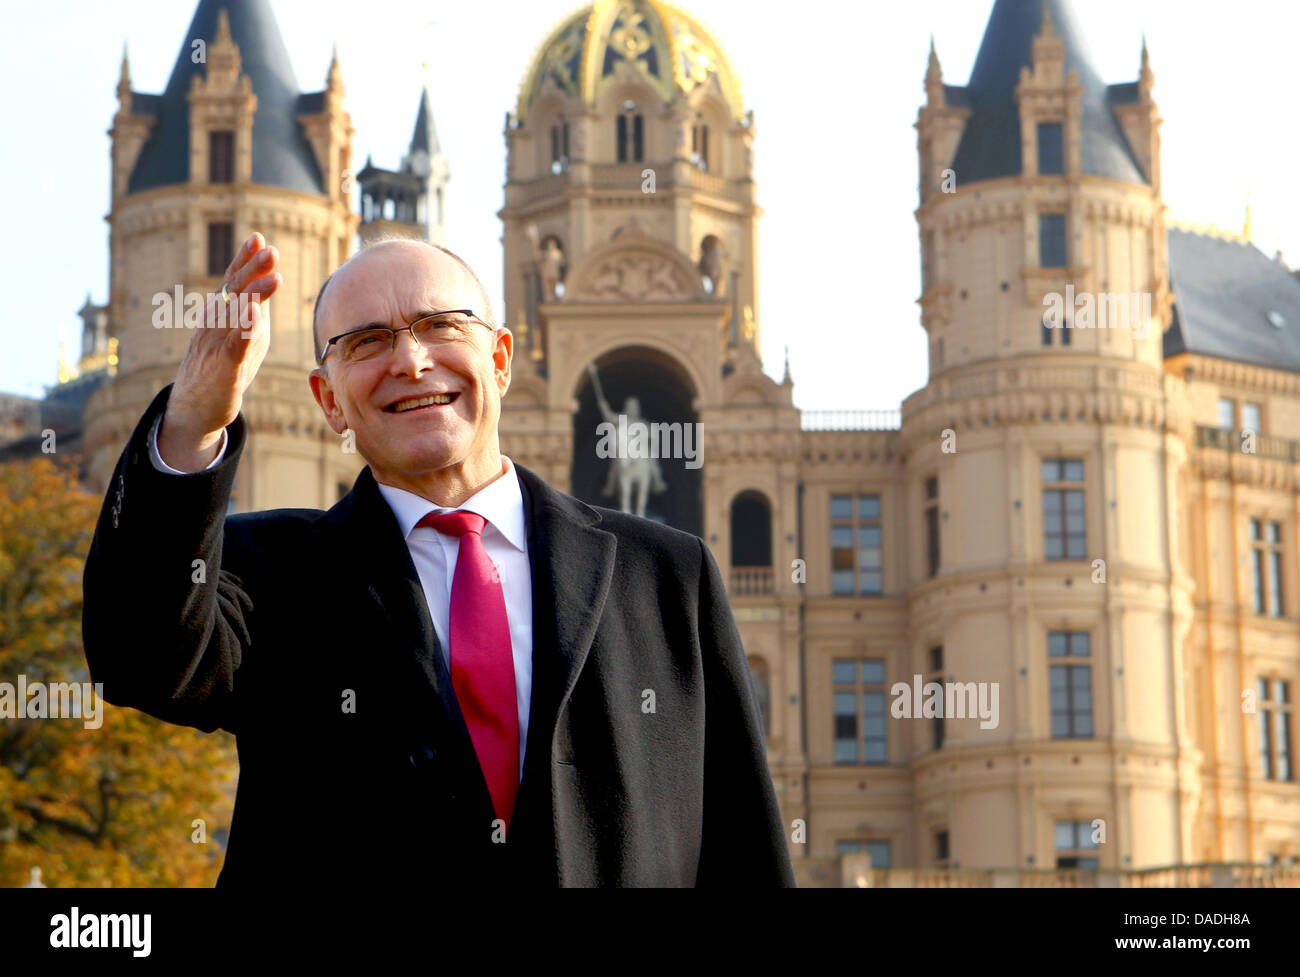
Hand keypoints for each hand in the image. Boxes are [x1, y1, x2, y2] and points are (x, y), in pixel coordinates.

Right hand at [158, 233, 280, 470]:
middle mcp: (215, 323)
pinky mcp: (225, 367)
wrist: (196, 406)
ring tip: (274, 276)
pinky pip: (235, 345)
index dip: (244, 260)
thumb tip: (269, 276)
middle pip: (234, 292)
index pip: (232, 281)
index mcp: (220, 313)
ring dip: (256, 294)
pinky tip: (256, 315)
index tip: (258, 237)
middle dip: (253, 270)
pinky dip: (246, 329)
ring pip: (236, 314)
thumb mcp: (241, 332)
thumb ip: (253, 307)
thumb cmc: (222, 365)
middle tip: (271, 250)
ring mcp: (218, 343)